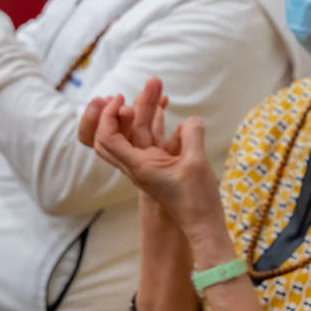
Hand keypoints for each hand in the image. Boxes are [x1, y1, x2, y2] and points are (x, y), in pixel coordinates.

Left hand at [86, 78, 229, 250]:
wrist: (203, 224)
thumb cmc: (197, 199)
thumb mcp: (196, 163)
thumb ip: (192, 134)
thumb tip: (191, 119)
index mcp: (138, 166)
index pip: (107, 138)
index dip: (108, 116)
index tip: (123, 99)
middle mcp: (139, 165)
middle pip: (120, 132)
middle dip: (126, 107)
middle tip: (143, 86)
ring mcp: (150, 165)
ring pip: (139, 133)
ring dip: (146, 110)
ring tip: (158, 86)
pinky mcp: (163, 166)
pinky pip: (154, 139)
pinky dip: (156, 122)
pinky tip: (165, 106)